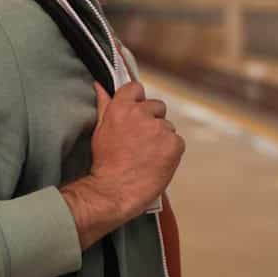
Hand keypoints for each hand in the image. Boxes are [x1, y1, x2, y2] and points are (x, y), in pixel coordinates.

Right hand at [60, 82, 184, 247]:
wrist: (113, 191)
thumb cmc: (104, 162)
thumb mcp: (100, 129)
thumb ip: (104, 104)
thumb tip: (100, 85)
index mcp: (121, 107)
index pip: (136, 88)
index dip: (138, 101)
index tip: (136, 114)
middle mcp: (142, 114)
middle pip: (157, 107)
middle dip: (152, 121)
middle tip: (142, 141)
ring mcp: (159, 128)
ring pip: (167, 127)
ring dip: (161, 138)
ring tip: (148, 156)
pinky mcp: (174, 144)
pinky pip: (178, 142)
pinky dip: (171, 152)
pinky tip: (157, 162)